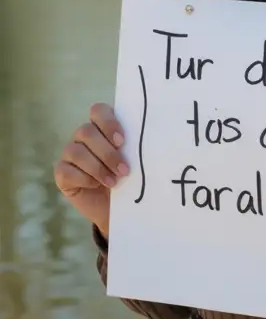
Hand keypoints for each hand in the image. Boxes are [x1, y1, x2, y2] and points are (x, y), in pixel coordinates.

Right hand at [53, 103, 127, 240]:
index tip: (122, 141)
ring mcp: (71, 153)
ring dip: (97, 167)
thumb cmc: (132, 180)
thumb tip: (150, 139)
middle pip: (86, 131)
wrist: (121, 208)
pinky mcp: (62, 173)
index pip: (98, 111)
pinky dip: (83, 178)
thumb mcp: (138, 162)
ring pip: (75, 150)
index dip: (108, 123)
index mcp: (104, 127)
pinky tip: (95, 185)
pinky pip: (66, 170)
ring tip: (113, 182)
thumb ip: (137, 147)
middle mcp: (85, 137)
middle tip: (124, 170)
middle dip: (107, 152)